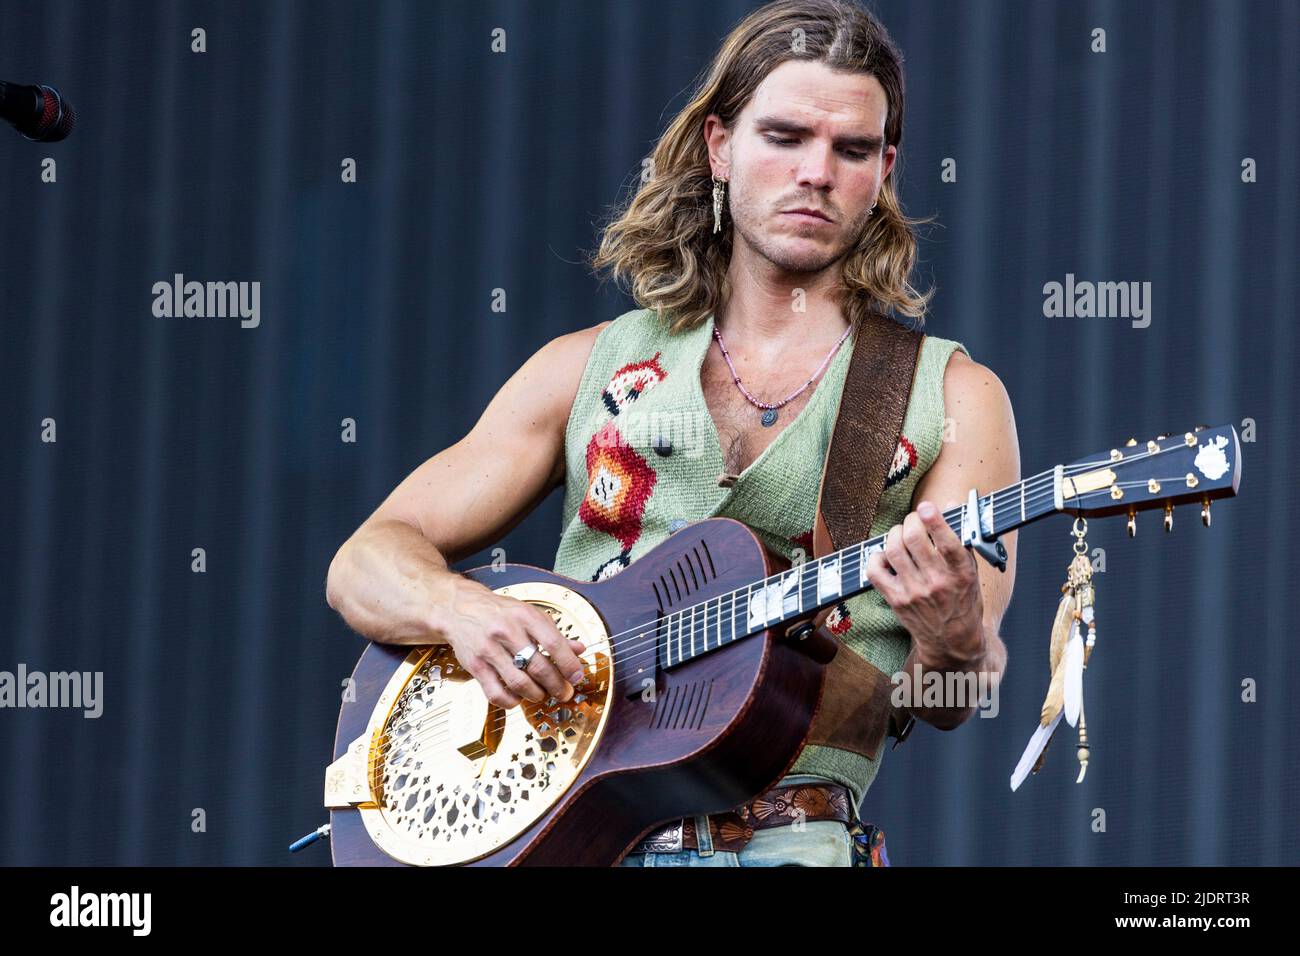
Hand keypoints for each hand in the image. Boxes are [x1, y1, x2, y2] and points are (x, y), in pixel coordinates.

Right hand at [439, 577, 586, 708]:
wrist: (459, 608)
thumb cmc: (499, 612)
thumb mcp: (529, 614)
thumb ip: (554, 633)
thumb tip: (579, 650)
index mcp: (525, 616)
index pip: (553, 644)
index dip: (569, 665)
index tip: (577, 677)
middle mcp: (507, 631)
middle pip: (538, 667)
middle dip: (557, 686)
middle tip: (564, 693)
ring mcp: (489, 649)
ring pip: (519, 683)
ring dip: (536, 695)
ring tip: (542, 695)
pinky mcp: (475, 665)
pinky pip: (496, 693)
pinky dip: (511, 701)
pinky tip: (518, 697)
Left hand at [865, 499, 985, 669]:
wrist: (951, 640)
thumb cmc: (962, 600)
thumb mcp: (971, 570)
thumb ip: (961, 538)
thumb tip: (950, 505)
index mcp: (961, 572)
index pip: (947, 541)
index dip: (934, 519)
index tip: (926, 507)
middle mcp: (937, 582)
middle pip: (914, 539)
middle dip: (911, 521)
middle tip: (914, 520)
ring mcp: (914, 592)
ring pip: (893, 550)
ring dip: (894, 534)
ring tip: (901, 534)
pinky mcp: (896, 600)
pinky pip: (875, 571)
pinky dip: (876, 557)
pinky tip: (886, 556)